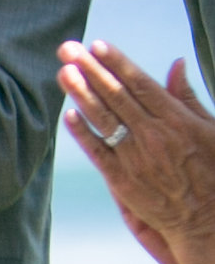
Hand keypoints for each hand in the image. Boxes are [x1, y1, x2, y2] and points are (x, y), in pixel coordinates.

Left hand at [58, 40, 214, 263]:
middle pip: (116, 96)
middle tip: (67, 49)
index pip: (140, 84)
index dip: (117, 63)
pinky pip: (98, 153)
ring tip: (63, 73)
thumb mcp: (211, 128)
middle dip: (90, 70)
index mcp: (175, 119)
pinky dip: (83, 133)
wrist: (205, 219)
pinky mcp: (122, 181)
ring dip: (80, 94)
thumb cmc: (212, 169)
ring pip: (103, 120)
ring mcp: (135, 158)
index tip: (97, 45)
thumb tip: (176, 63)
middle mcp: (153, 135)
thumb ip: (188, 97)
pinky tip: (69, 115)